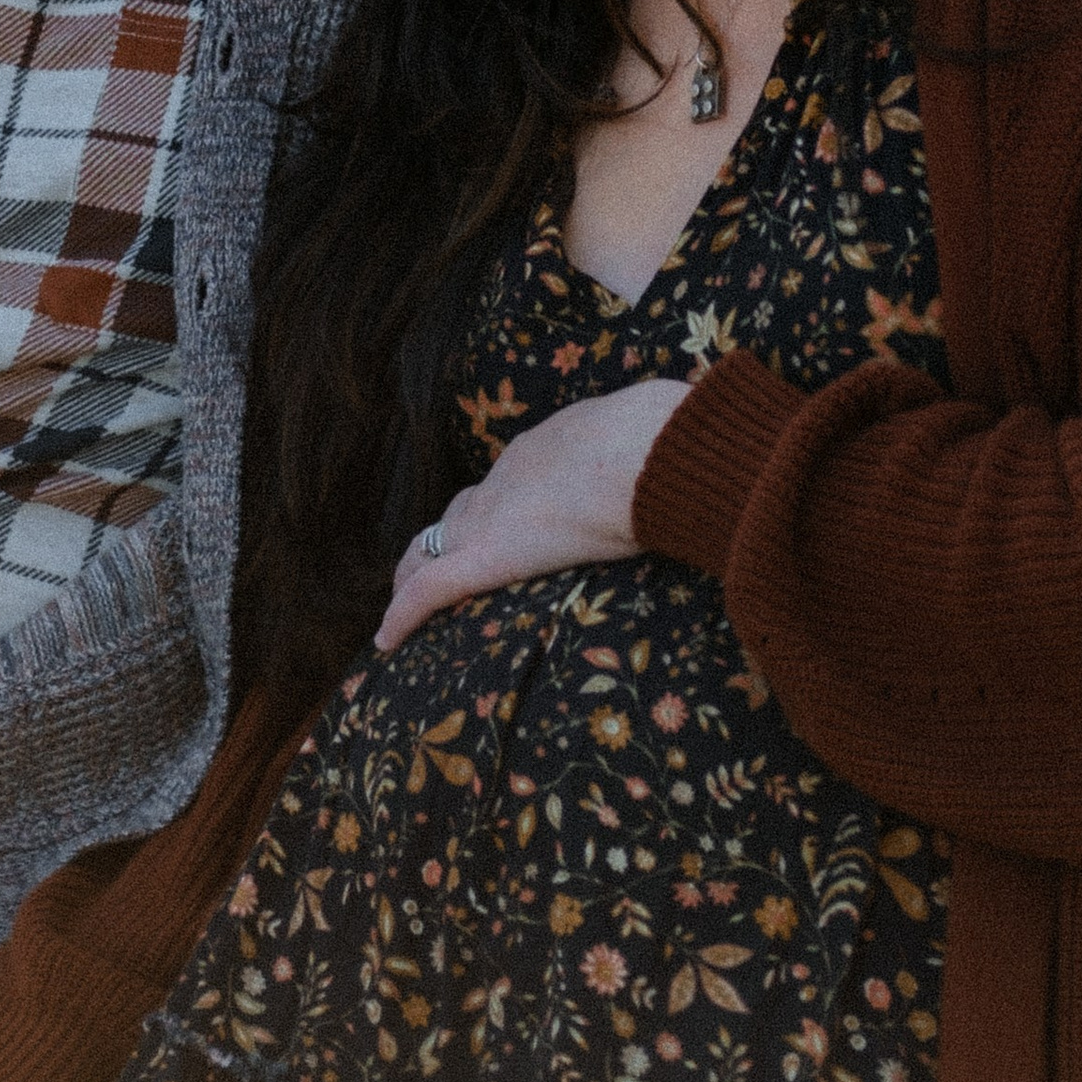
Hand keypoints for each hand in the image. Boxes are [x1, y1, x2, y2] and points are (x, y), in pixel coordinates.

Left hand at [375, 380, 689, 652]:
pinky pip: (428, 591)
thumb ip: (664, 459)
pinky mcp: (483, 557)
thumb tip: (697, 461)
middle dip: (445, 538)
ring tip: (405, 601)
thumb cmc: (662, 445)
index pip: (508, 481)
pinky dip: (402, 614)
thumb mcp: (660, 442)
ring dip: (416, 573)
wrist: (641, 450)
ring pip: (433, 546)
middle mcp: (507, 479)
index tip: (493, 521)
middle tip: (431, 566)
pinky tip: (384, 640)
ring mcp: (490, 518)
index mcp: (549, 451)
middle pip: (460, 511)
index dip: (495, 506)